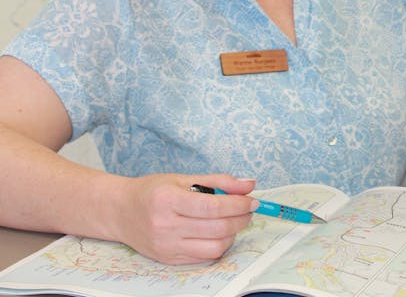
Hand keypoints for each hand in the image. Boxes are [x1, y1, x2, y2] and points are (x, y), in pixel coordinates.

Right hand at [108, 174, 256, 264]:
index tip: (253, 200)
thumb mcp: (183, 178)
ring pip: (214, 247)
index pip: (213, 207)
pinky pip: (204, 257)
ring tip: (234, 221)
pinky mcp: (168, 259)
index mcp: (168, 200)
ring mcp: (166, 246)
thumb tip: (249, 184)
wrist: (120, 212)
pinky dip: (219, 245)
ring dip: (233, 234)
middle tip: (249, 209)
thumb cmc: (152, 191)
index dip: (238, 204)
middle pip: (217, 228)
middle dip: (241, 218)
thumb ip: (218, 181)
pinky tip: (219, 232)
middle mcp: (165, 226)